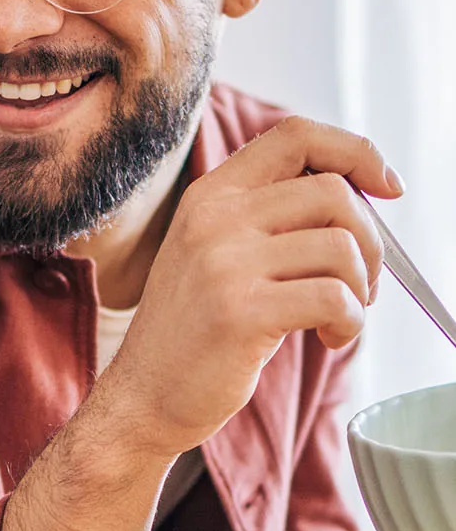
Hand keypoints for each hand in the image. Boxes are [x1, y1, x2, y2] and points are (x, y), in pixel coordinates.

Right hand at [101, 116, 399, 460]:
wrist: (144, 395)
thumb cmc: (194, 330)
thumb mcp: (215, 253)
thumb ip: (268, 217)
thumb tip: (362, 197)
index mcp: (209, 196)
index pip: (295, 135)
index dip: (356, 152)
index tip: (385, 187)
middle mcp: (213, 218)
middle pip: (333, 192)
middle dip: (371, 242)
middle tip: (359, 284)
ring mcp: (223, 263)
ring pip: (341, 247)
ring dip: (361, 289)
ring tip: (338, 317)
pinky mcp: (241, 312)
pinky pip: (334, 298)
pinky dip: (350, 323)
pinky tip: (328, 338)